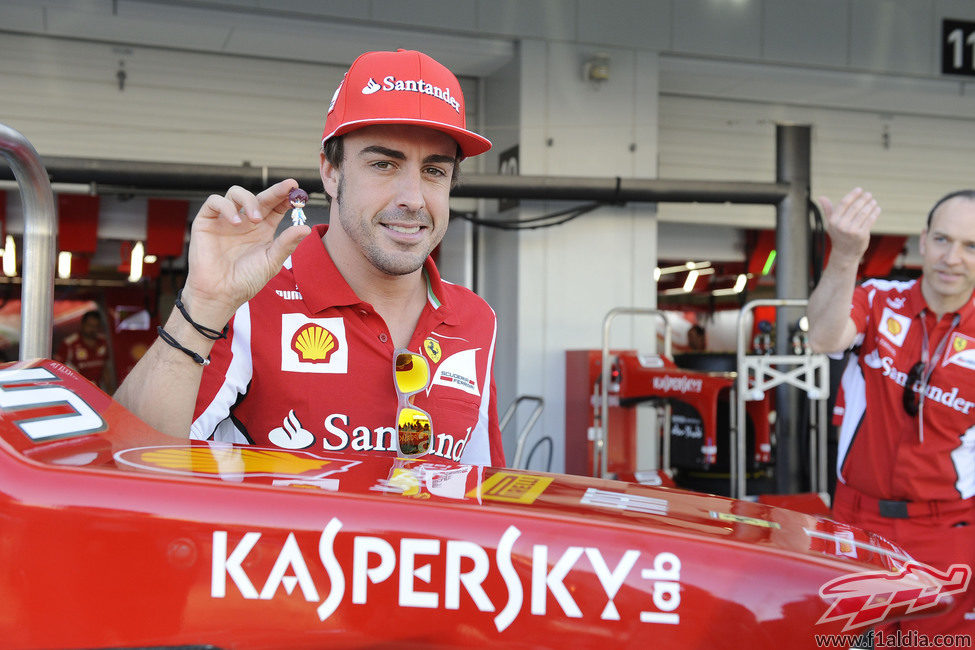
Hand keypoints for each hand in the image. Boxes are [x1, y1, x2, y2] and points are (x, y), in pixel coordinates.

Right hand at [181, 179, 311, 327]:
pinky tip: (236, 223)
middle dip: (275, 191)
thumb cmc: (246, 280)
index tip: (297, 191)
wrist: (221, 294)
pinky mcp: (206, 221)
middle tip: (288, 188)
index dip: (285, 197)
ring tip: (256, 219)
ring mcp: (225, 220)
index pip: (275, 207)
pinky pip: (214, 202)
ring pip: (236, 193)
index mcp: (262, 230)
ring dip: (250, 200)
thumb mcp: (272, 261)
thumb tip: (306, 228)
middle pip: (260, 197)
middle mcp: (245, 222)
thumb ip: (287, 243)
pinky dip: (226, 207)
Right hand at [818, 187, 879, 264]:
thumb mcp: (831, 223)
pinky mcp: (862, 235)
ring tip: (873, 201)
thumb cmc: (838, 235)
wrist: (845, 253)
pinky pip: (870, 220)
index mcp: (833, 221)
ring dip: (870, 205)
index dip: (852, 195)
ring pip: (864, 213)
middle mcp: (841, 226)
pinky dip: (874, 213)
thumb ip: (828, 210)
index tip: (859, 189)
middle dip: (863, 199)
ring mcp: (852, 231)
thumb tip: (821, 197)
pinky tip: (877, 209)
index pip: (843, 203)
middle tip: (869, 194)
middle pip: (855, 207)